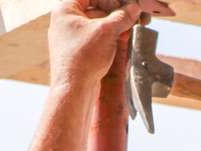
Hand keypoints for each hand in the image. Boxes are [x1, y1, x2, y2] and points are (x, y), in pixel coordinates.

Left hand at [47, 0, 173, 92]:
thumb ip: (123, 16)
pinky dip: (109, 36)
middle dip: (116, 11)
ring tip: (132, 25)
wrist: (74, 91)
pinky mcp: (77, 52)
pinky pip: (95, 37)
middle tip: (133, 14)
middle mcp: (65, 22)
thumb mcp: (107, 31)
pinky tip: (123, 37)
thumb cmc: (83, 59)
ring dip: (115, 23)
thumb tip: (135, 8)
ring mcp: (70, 38)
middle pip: (95, 7)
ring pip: (96, 23)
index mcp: (65, 10)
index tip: (126, 5)